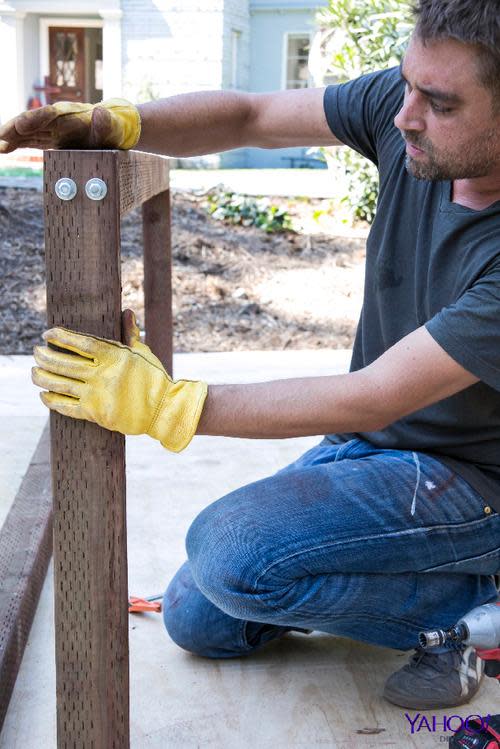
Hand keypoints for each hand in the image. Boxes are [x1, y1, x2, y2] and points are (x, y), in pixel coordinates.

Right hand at [0, 98, 140, 153]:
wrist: (110, 130)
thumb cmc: (112, 128)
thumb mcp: (113, 126)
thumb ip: (106, 122)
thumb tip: (100, 112)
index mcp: (70, 115)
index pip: (49, 115)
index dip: (35, 119)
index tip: (22, 124)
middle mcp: (56, 119)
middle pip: (31, 122)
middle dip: (15, 129)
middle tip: (2, 138)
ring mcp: (50, 129)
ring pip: (26, 131)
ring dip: (11, 138)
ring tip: (0, 146)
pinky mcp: (48, 139)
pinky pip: (29, 140)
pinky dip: (16, 144)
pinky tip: (3, 149)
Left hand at [31, 309, 207, 451]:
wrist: (163, 410)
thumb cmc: (154, 378)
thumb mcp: (143, 353)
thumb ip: (130, 333)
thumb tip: (127, 312)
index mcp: (114, 357)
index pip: (80, 343)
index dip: (60, 337)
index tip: (47, 333)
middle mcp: (103, 375)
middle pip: (64, 363)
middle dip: (44, 356)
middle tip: (35, 351)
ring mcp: (97, 395)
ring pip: (60, 384)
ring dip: (42, 376)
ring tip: (34, 371)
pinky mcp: (95, 414)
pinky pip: (66, 406)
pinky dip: (52, 400)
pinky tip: (44, 393)